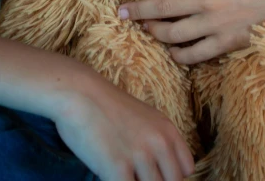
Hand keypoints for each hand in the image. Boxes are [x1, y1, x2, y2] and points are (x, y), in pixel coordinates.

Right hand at [51, 62, 194, 180]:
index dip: (170, 177)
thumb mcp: (143, 118)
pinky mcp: (118, 167)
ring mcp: (140, 155)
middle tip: (134, 173)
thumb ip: (157, 141)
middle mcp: (159, 142)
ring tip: (119, 170)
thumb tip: (160, 171)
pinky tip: (109, 176)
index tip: (153, 174)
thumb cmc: (105, 106)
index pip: (186, 170)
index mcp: (167, 129)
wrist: (78, 92)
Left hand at [117, 0, 264, 64]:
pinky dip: (178, 54)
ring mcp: (215, 24)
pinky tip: (170, 50)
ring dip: (154, 32)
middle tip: (122, 13)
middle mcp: (206, 0)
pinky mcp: (225, 43)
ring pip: (174, 33)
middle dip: (139, 11)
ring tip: (144, 29)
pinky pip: (194, 54)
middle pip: (163, 8)